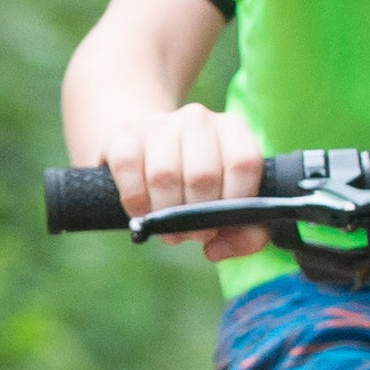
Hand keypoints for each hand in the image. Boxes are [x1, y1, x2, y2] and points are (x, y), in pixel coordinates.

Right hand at [103, 101, 274, 263]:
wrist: (147, 152)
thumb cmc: (196, 187)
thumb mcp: (229, 204)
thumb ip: (245, 234)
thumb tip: (215, 250)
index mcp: (233, 129)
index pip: (243, 163)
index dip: (234, 203)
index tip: (221, 224)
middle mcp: (198, 119)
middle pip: (203, 174)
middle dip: (196, 217)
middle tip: (192, 234)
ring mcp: (159, 123)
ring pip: (164, 176)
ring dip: (165, 215)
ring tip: (168, 230)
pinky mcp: (124, 135)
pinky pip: (129, 169)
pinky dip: (135, 202)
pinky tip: (142, 213)